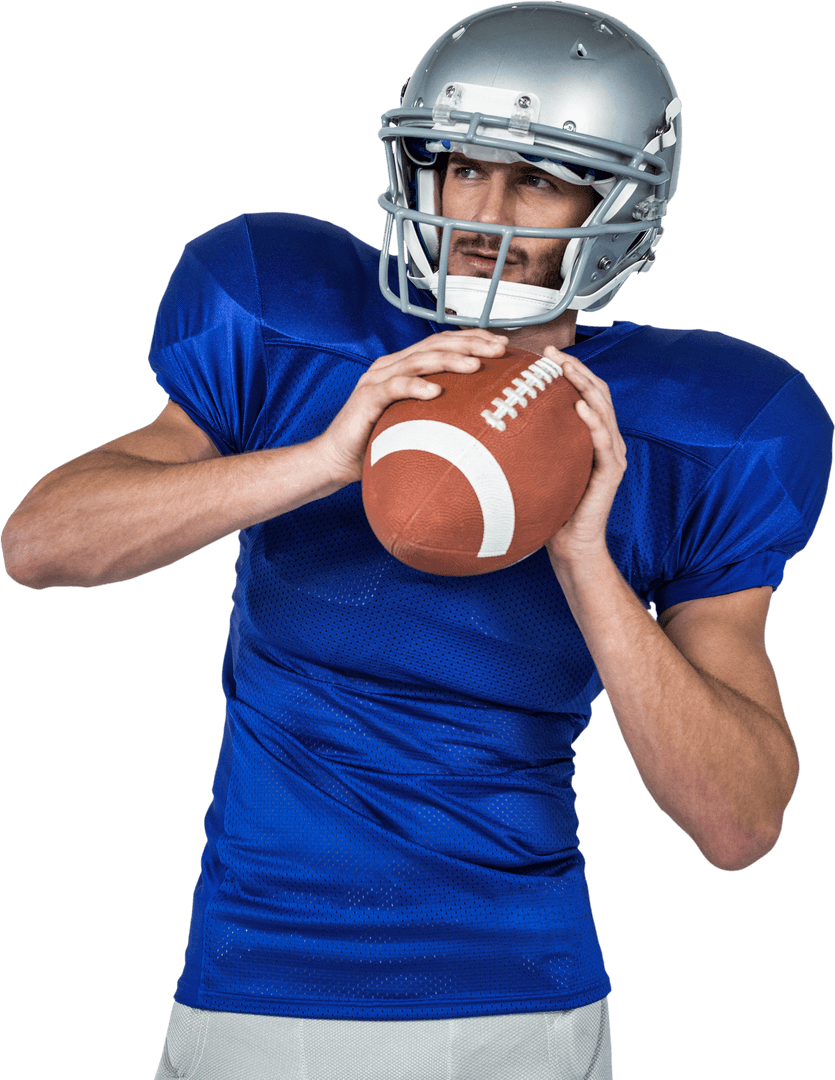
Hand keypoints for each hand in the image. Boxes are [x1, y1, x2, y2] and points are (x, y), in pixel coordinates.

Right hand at [316, 330, 507, 486]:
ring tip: (476, 367)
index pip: (441, 343)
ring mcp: (377, 379)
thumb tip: (478, 413)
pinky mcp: (367, 398)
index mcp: (402, 366)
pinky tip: (437, 391)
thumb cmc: (376, 441)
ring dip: (450, 361)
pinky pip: (395, 387)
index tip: (502, 345)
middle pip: (435, 344)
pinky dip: (416, 387)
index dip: (472, 339)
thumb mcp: (414, 420)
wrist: (336, 459)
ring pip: (419, 360)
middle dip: (470, 344)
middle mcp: (390, 366)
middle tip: (499, 350)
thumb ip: (437, 409)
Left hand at [543, 346, 626, 566]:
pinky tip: (579, 406)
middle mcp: (607, 440)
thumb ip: (533, 444)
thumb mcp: (540, 468)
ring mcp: (612, 454)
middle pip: (597, 393)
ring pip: (604, 409)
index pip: (585, 393)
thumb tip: (497, 423)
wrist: (570, 545)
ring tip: (567, 368)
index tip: (545, 355)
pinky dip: (594, 420)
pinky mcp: (612, 471)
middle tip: (552, 353)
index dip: (569, 371)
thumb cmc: (552, 507)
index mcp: (592, 436)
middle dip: (576, 368)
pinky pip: (604, 440)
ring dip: (585, 384)